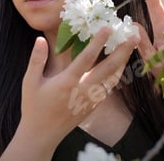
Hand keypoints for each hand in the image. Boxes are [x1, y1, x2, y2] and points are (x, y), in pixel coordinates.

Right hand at [0, 27, 138, 159]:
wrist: (42, 135)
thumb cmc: (34, 106)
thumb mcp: (29, 81)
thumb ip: (36, 59)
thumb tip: (40, 39)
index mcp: (67, 82)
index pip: (86, 58)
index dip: (98, 42)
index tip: (108, 28)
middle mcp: (83, 90)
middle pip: (108, 68)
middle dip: (122, 51)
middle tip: (133, 36)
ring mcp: (90, 100)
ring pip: (112, 78)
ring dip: (123, 62)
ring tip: (131, 47)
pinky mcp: (93, 106)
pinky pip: (109, 88)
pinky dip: (117, 74)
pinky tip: (120, 65)